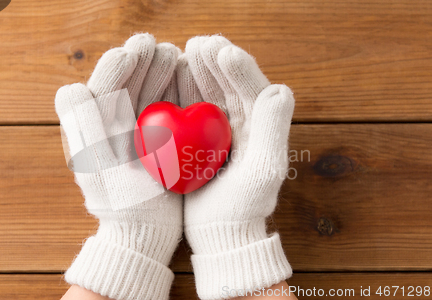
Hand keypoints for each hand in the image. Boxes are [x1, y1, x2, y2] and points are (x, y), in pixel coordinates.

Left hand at [55, 34, 182, 299]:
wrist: (144, 235)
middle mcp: (113, 129)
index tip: (133, 52)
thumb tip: (72, 88)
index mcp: (94, 130)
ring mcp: (136, 135)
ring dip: (161, 74)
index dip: (116, 68)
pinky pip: (167, 112)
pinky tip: (189, 81)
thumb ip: (87, 129)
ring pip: (148, 95)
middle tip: (160, 46)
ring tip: (177, 55)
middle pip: (127, 87)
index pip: (103, 90)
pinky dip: (177, 94)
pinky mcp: (158, 145)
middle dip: (142, 64)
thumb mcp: (101, 170)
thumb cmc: (121, 205)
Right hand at [179, 35, 294, 298]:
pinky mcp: (195, 140)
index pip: (253, 89)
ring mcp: (217, 131)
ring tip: (182, 51)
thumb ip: (273, 129)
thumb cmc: (244, 206)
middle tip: (199, 43)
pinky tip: (167, 79)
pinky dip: (178, 92)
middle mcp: (242, 124)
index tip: (222, 51)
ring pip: (206, 92)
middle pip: (229, 84)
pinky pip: (186, 110)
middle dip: (215, 61)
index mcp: (261, 126)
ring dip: (195, 71)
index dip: (239, 68)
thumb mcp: (263, 171)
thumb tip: (280, 88)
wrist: (220, 232)